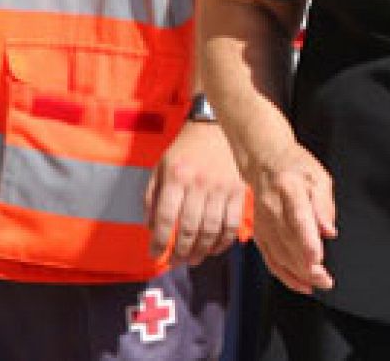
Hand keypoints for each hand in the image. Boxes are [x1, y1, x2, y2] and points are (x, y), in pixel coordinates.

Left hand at [145, 120, 247, 264]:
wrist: (217, 128)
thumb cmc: (185, 150)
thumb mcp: (160, 167)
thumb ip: (152, 197)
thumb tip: (151, 228)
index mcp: (176, 177)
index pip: (164, 218)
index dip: (158, 242)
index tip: (155, 255)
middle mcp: (198, 184)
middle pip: (188, 228)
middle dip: (180, 251)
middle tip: (175, 261)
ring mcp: (221, 188)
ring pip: (211, 229)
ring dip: (201, 250)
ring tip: (193, 259)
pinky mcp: (238, 190)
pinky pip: (232, 223)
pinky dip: (223, 241)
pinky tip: (214, 249)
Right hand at [246, 140, 336, 293]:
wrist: (264, 161)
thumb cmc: (295, 166)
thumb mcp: (319, 176)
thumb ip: (325, 204)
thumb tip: (329, 230)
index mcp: (289, 190)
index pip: (298, 220)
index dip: (307, 242)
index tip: (318, 259)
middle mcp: (272, 209)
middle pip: (288, 243)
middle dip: (307, 266)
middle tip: (325, 280)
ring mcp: (262, 223)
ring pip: (278, 255)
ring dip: (297, 274)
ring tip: (317, 284)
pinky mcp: (258, 233)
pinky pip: (269, 258)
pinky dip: (283, 274)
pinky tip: (299, 283)